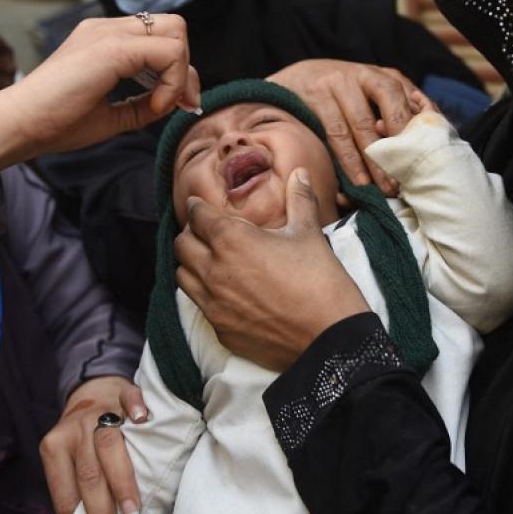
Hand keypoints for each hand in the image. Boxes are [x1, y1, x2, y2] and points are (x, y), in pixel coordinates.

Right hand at [0, 14, 201, 168]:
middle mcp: (107, 28)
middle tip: (180, 103)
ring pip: (175, 32)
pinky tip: (154, 106)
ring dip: (181, 72)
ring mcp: (108, 33)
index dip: (176, 72)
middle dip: (186, 66)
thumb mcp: (112, 114)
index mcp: (104, 40)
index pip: (158, 38)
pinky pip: (169, 52)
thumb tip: (177, 101)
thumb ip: (143, 104)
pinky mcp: (111, 47)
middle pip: (173, 27)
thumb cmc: (55, 122)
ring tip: (161, 105)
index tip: (168, 107)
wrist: (19, 124)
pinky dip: (173, 82)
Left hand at [40, 376, 149, 513]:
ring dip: (121, 482)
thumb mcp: (69, 460)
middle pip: (88, 476)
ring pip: (108, 445)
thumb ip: (75, 488)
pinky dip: (136, 409)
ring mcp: (99, 410)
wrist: (93, 390)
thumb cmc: (83, 437)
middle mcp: (74, 429)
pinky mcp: (123, 391)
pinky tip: (143, 420)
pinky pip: (130, 399)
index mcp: (54, 447)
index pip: (66, 491)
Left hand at [175, 168, 368, 370]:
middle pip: (182, 244)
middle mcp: (214, 270)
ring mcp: (213, 303)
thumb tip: (300, 173)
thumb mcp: (309, 234)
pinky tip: (225, 290)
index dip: (199, 207)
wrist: (330, 339)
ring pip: (182, 275)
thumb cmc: (320, 283)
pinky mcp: (220, 328)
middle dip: (193, 234)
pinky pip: (198, 304)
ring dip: (192, 263)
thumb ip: (299, 200)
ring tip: (212, 260)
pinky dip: (204, 293)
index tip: (202, 205)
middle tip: (209, 232)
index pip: (198, 216)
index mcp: (232, 240)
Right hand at [268, 59, 423, 194]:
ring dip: (377, 160)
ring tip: (388, 188)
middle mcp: (364, 74)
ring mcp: (338, 83)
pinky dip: (350, 160)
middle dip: (402, 141)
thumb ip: (393, 115)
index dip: (424, 125)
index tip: (431, 156)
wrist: (290, 82)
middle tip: (411, 175)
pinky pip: (337, 133)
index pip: (413, 97)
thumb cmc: (338, 99)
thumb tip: (422, 149)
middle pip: (392, 102)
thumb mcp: (368, 98)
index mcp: (383, 75)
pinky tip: (359, 181)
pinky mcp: (317, 98)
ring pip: (363, 124)